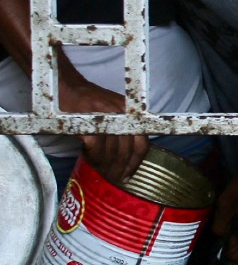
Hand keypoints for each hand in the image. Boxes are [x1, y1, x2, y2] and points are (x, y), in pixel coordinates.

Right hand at [57, 66, 147, 183]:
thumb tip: (129, 157)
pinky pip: (95, 147)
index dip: (135, 163)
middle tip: (111, 178)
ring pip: (110, 151)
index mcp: (132, 114)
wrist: (68, 87)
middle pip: (126, 150)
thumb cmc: (91, 102)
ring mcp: (106, 117)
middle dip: (119, 168)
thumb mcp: (116, 112)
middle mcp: (122, 114)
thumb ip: (125, 130)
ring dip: (104, 165)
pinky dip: (92, 157)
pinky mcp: (88, 120)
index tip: (128, 176)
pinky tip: (89, 159)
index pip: (141, 144)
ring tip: (99, 170)